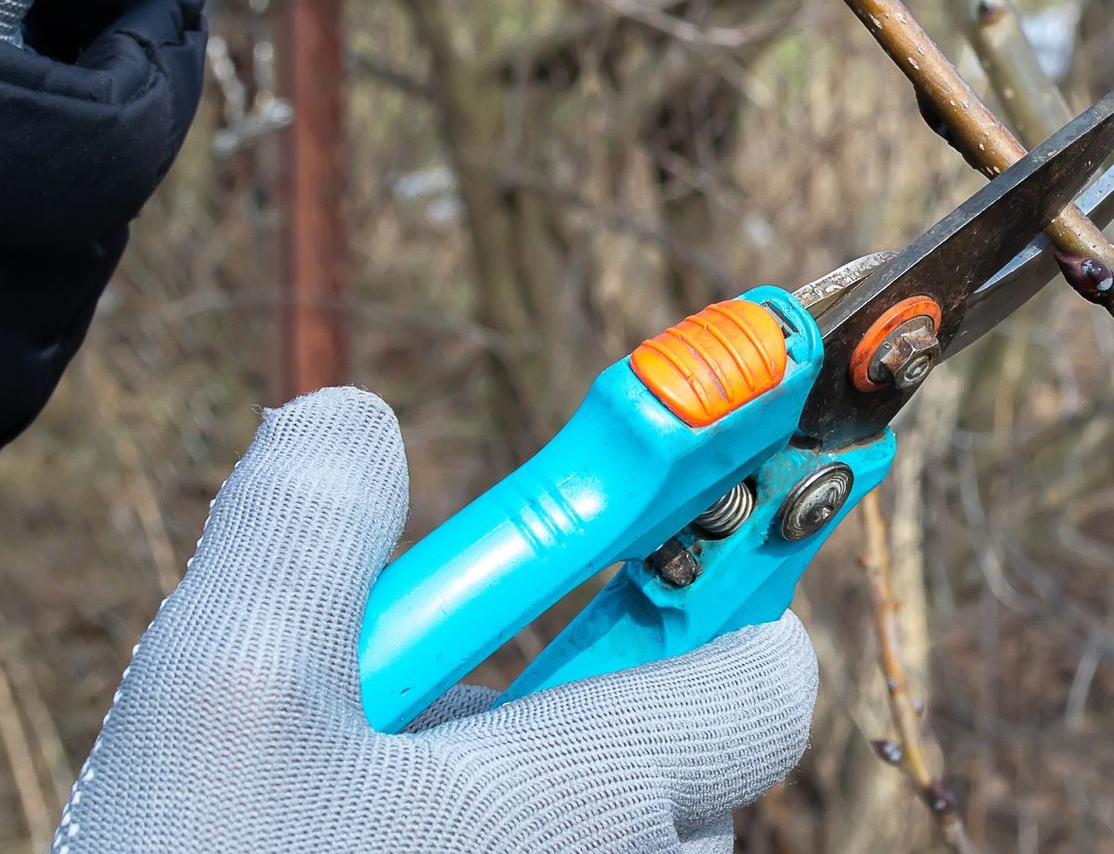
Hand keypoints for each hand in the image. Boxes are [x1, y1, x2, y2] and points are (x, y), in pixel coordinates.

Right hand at [53, 388, 818, 853]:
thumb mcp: (221, 689)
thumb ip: (310, 525)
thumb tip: (355, 424)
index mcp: (599, 796)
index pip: (769, 673)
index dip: (725, 583)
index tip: (679, 521)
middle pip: (684, 754)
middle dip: (585, 692)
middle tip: (449, 685)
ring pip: (608, 833)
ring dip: (522, 787)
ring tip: (368, 792)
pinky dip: (495, 844)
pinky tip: (359, 848)